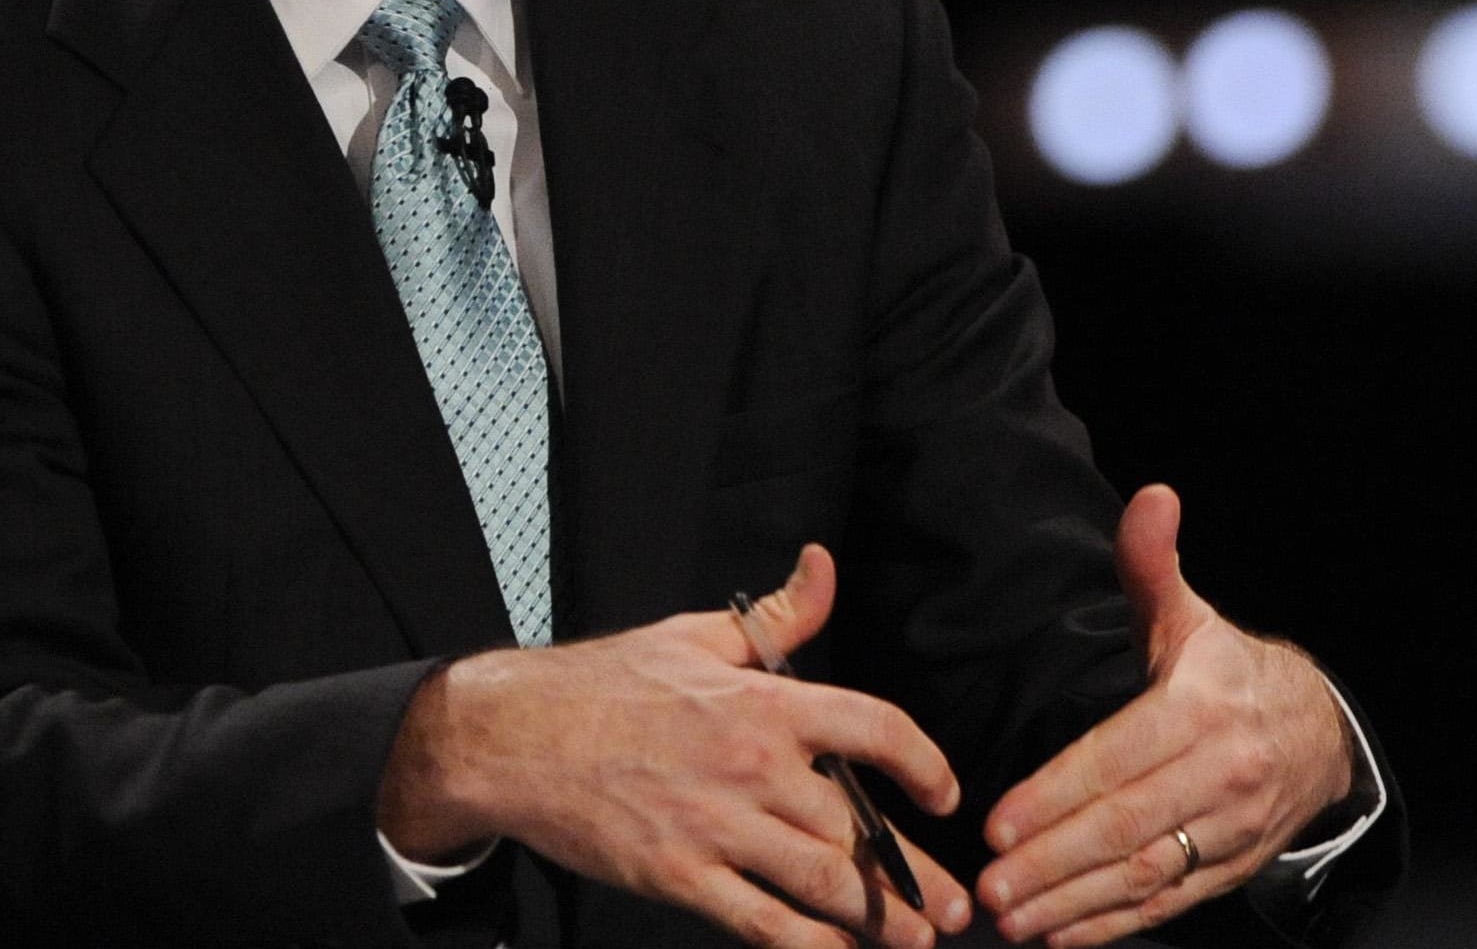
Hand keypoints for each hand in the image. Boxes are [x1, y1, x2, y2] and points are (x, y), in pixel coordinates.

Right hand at [379, 544, 974, 948]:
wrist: (514, 738)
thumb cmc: (605, 684)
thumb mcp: (697, 635)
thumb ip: (777, 617)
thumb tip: (824, 566)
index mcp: (765, 702)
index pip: (873, 729)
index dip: (924, 764)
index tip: (946, 793)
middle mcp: (753, 767)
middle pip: (859, 828)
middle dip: (918, 875)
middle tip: (961, 908)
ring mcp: (717, 827)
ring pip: (822, 882)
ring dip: (881, 920)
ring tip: (921, 943)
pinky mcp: (680, 875)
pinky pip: (759, 921)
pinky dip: (806, 946)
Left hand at [976, 486, 1351, 947]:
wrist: (1318, 732)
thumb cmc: (1228, 672)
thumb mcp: (1190, 615)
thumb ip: (1152, 565)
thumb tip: (1150, 497)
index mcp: (1201, 709)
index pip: (1117, 758)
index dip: (1055, 794)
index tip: (997, 822)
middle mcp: (1220, 774)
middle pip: (1125, 826)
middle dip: (1051, 860)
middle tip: (989, 885)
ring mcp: (1228, 829)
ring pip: (1143, 873)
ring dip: (1073, 902)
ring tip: (1012, 918)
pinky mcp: (1229, 868)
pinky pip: (1166, 901)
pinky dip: (1111, 923)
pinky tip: (1060, 933)